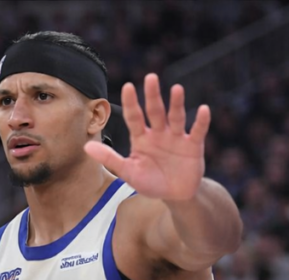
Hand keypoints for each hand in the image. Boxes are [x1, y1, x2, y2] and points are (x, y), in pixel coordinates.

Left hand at [84, 73, 210, 200]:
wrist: (174, 194)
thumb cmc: (150, 181)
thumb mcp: (128, 172)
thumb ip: (109, 158)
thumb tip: (86, 147)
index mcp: (141, 138)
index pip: (134, 117)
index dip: (131, 103)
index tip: (128, 86)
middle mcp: (158, 133)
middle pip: (155, 111)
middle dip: (153, 95)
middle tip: (151, 77)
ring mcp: (176, 138)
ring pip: (176, 117)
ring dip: (176, 103)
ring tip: (176, 88)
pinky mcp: (193, 146)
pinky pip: (197, 131)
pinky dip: (201, 121)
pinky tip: (203, 109)